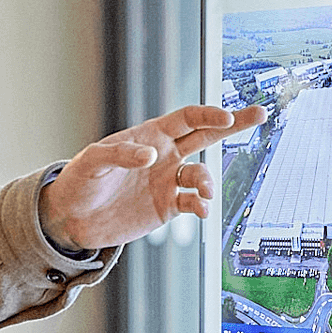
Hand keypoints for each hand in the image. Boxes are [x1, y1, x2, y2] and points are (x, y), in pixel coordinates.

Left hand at [39, 104, 266, 251]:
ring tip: (203, 190)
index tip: (225, 116)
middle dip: (234, 124)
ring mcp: (167, 181)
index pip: (186, 119)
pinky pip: (192, 203)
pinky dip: (201, 205)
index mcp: (150, 136)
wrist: (71, 219)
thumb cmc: (78, 182)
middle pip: (206, 135)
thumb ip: (120, 155)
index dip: (207, 115)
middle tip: (260, 113)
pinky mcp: (166, 207)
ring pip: (201, 174)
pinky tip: (201, 209)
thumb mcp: (93, 161)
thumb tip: (152, 156)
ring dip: (208, 180)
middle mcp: (164, 155)